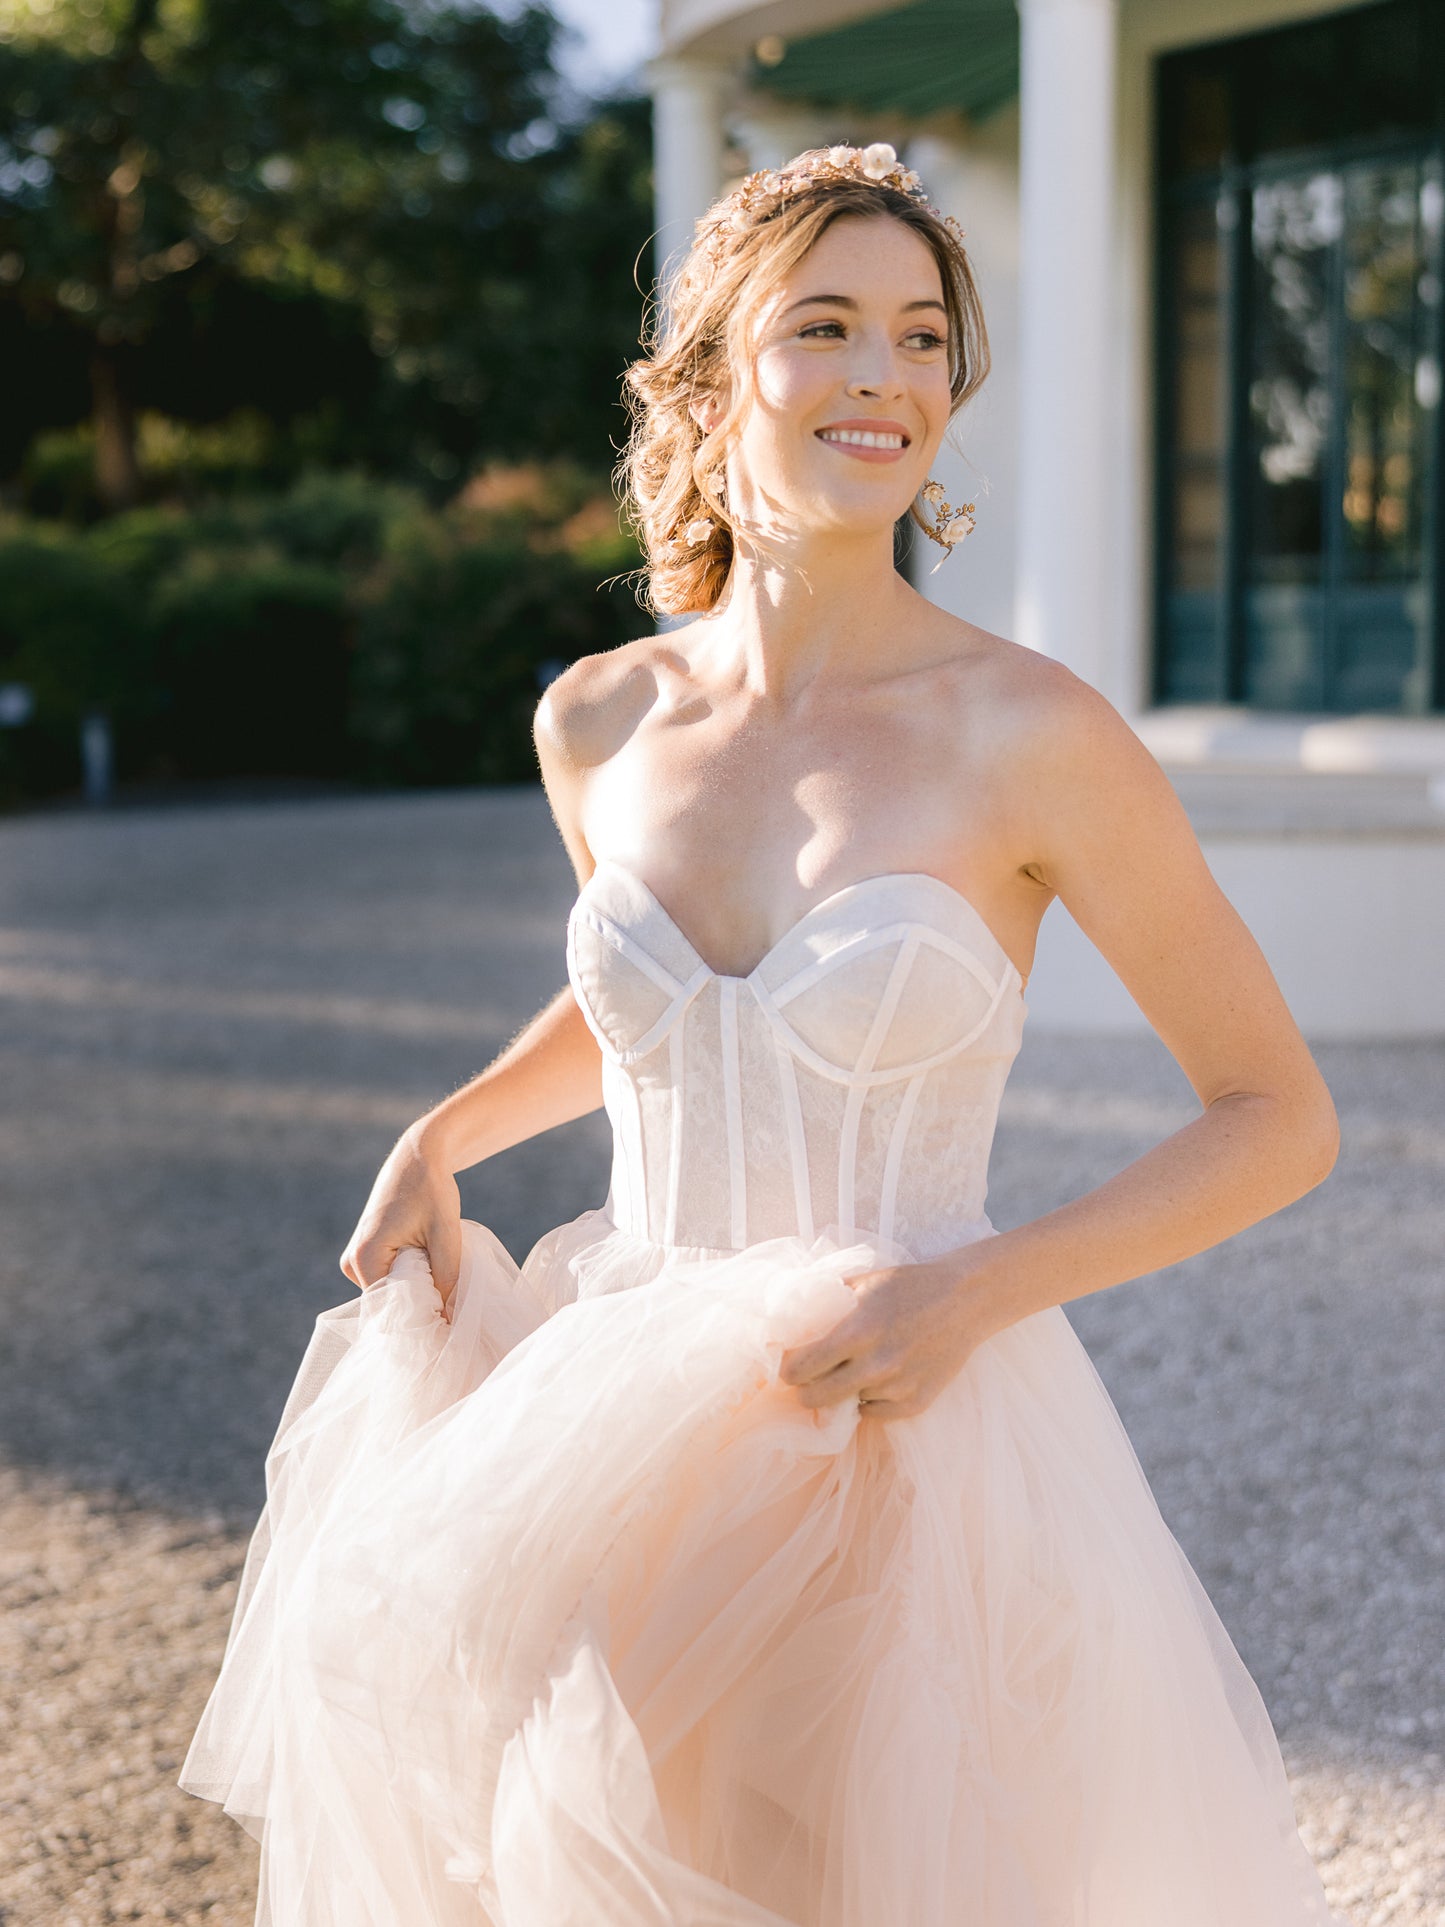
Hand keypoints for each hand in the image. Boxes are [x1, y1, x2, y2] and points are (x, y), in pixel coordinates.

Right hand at [340, 1125, 462, 1316]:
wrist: (418, 1157)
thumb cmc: (432, 1191)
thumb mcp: (446, 1235)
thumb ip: (448, 1280)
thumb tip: (449, 1321)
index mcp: (364, 1258)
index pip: (388, 1311)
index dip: (418, 1319)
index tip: (446, 1321)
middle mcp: (352, 1262)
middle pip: (388, 1304)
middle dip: (418, 1306)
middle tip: (449, 1297)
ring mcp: (354, 1259)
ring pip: (390, 1292)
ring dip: (416, 1290)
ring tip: (440, 1271)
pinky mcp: (364, 1254)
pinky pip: (388, 1279)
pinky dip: (410, 1278)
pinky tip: (429, 1264)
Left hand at [777, 1247, 1002, 1420]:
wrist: (965, 1301)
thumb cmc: (910, 1286)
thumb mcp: (864, 1282)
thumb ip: (827, 1301)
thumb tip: (788, 1316)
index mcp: (856, 1332)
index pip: (800, 1369)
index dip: (787, 1369)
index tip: (789, 1365)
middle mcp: (875, 1365)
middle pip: (815, 1399)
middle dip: (806, 1389)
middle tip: (811, 1377)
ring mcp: (898, 1388)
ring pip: (848, 1403)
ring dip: (846, 1390)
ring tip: (861, 1365)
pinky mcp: (916, 1403)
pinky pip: (876, 1413)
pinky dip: (872, 1399)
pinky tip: (882, 1376)